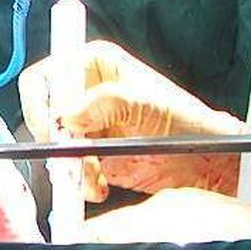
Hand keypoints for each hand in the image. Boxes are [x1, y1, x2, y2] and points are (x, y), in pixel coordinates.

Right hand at [19, 40, 243, 197]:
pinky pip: (68, 169)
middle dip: (56, 142)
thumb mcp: (146, 103)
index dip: (44, 104)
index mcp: (94, 64)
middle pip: (44, 114)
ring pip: (53, 146)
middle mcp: (85, 92)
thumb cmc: (186, 121)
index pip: (46, 77)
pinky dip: (79, 181)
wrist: (206, 163)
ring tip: (92, 178)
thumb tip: (67, 113)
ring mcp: (86, 125)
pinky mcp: (91, 155)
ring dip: (69, 167)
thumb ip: (106, 101)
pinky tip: (98, 185)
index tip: (55, 129)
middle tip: (73, 159)